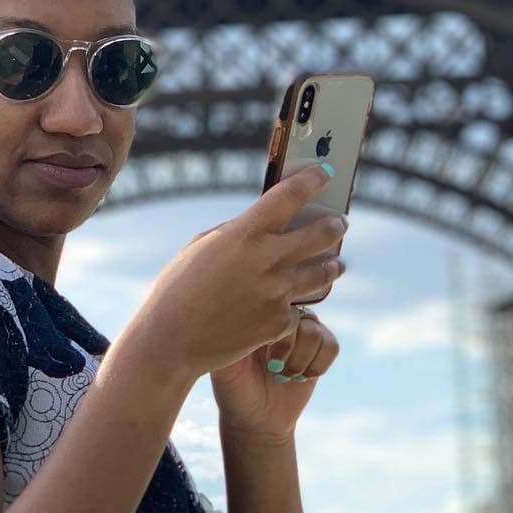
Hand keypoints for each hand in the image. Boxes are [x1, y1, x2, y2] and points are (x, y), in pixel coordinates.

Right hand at [130, 168, 344, 382]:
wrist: (172, 340)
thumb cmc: (179, 288)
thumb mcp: (203, 247)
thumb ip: (238, 232)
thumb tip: (266, 224)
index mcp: (244, 233)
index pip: (289, 195)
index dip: (312, 179)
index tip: (325, 172)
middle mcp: (266, 259)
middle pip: (320, 233)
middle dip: (335, 226)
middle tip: (340, 223)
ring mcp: (277, 292)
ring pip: (323, 273)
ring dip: (332, 265)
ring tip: (336, 263)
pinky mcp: (280, 322)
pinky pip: (300, 307)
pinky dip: (296, 304)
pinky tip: (293, 303)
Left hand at [212, 308, 341, 441]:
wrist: (258, 420)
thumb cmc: (235, 392)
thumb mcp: (224, 367)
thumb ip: (226, 340)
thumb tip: (234, 313)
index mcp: (253, 315)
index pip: (271, 303)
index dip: (273, 331)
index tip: (262, 357)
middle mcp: (279, 316)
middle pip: (296, 314)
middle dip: (286, 347)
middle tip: (271, 368)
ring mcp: (301, 329)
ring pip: (314, 331)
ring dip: (299, 360)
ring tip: (282, 375)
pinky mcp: (320, 346)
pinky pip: (331, 345)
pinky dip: (316, 366)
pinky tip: (300, 377)